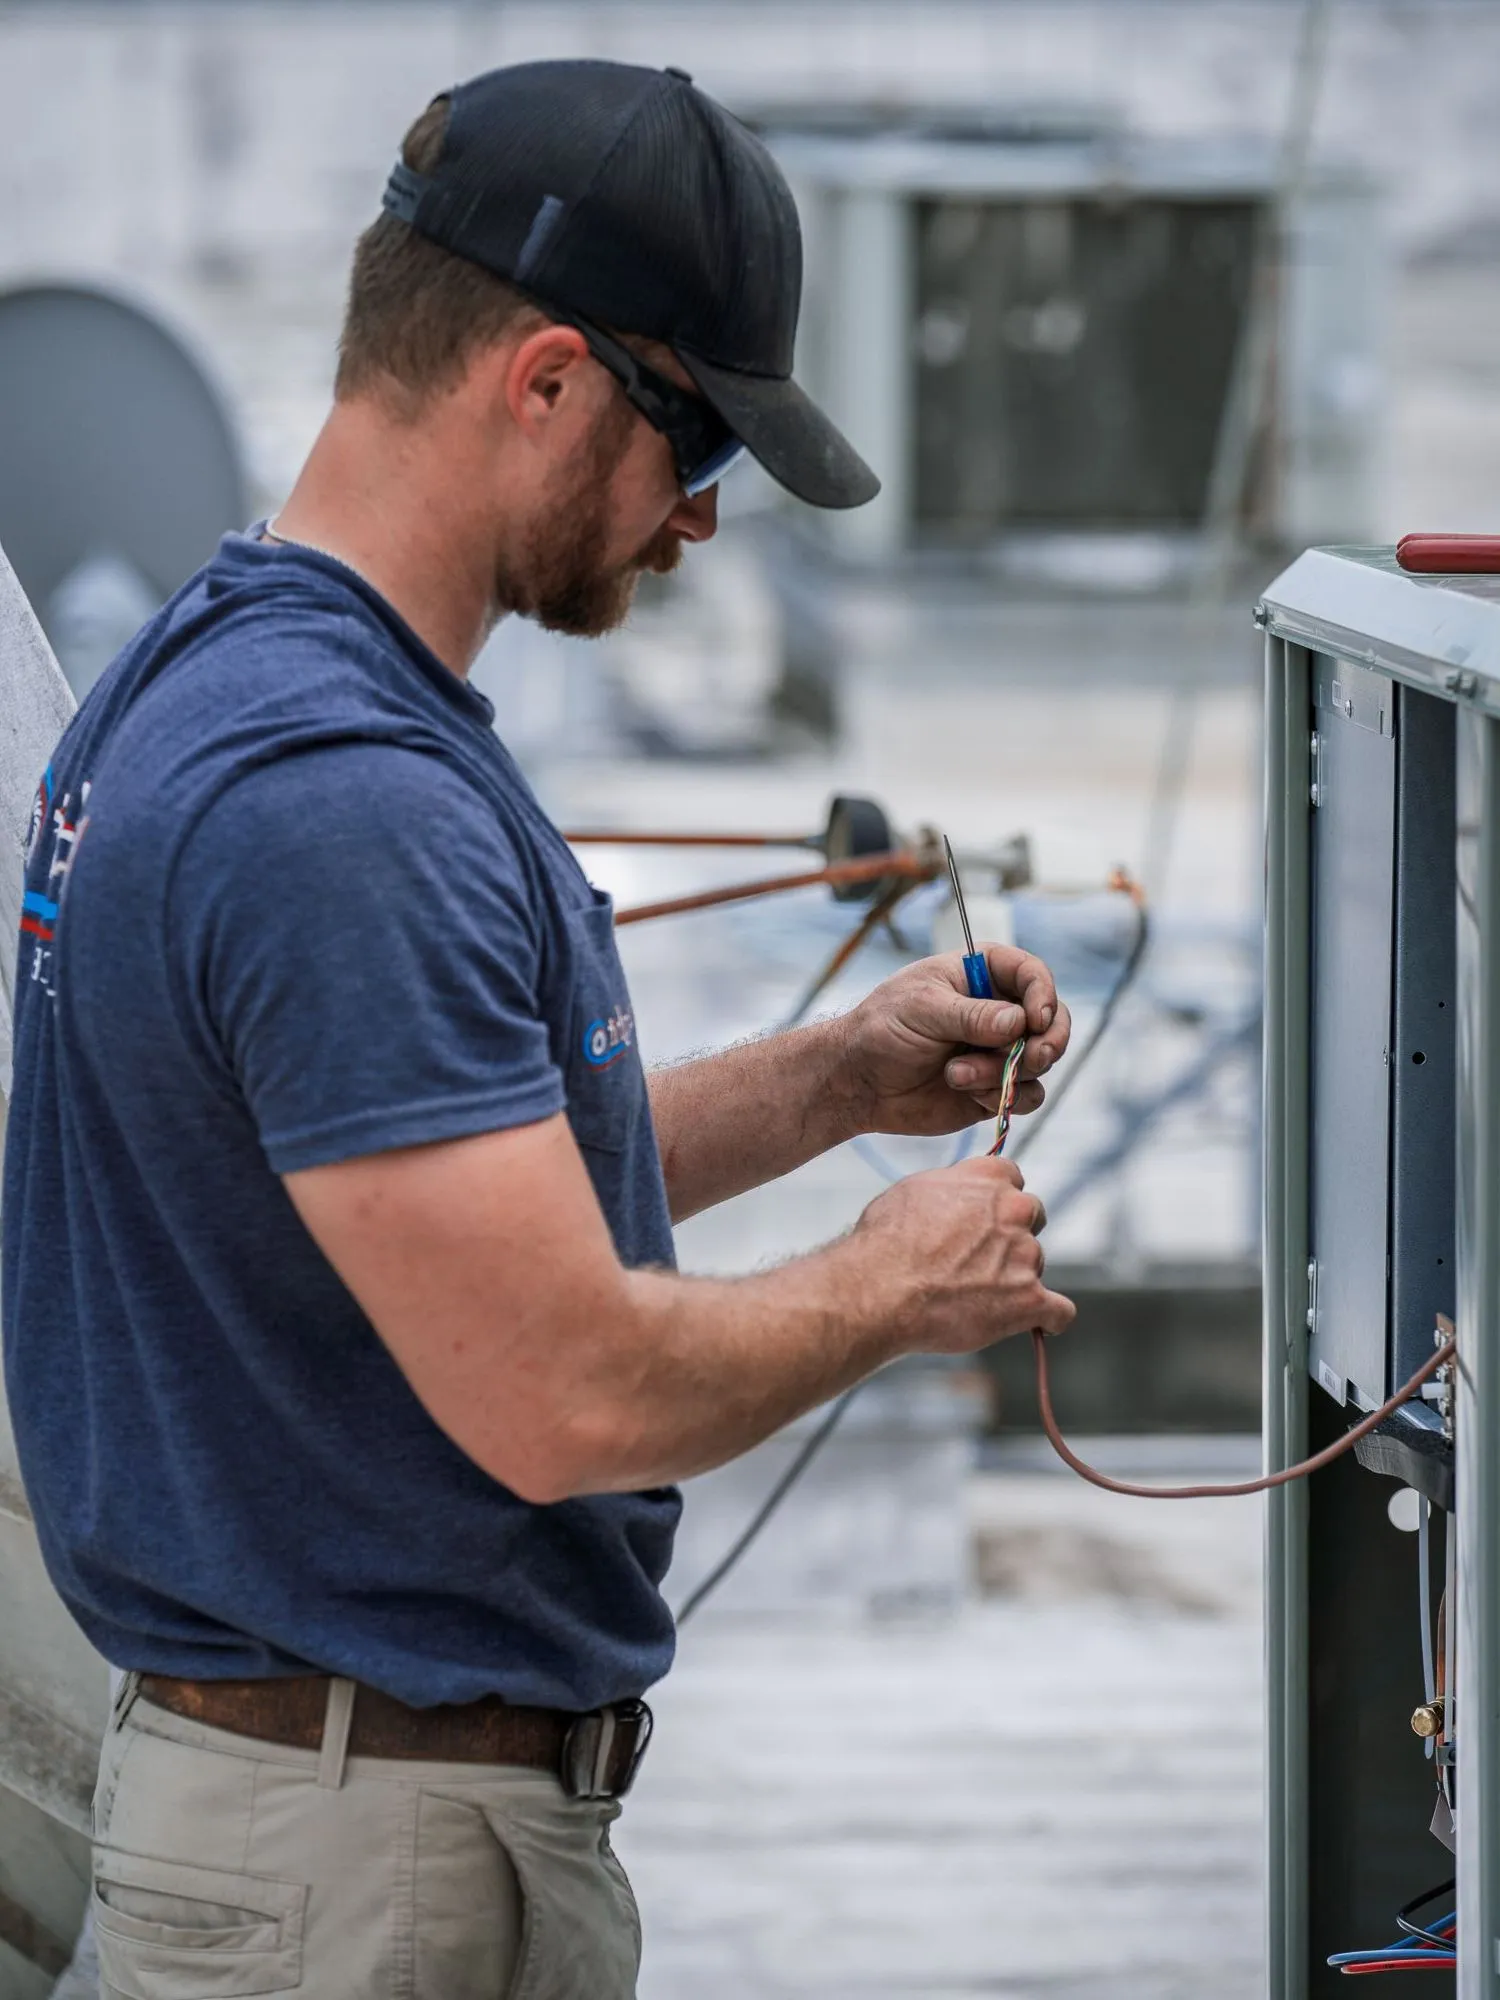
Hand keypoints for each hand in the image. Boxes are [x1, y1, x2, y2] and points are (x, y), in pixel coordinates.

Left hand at [834, 945, 1071, 1137]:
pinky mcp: (997, 1087)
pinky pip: (1029, 1096)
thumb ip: (972, 1016)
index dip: (1044, 995)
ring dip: (1006, 1073)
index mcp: (982, 974)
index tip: (1035, 1020)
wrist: (859, 1082)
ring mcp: (1000, 1051)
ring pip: (1041, 1062)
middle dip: (1047, 1042)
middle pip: (1054, 1021)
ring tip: (957, 1075)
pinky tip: (970, 1095)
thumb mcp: (922, 1010)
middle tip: (1030, 1057)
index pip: (1033, 975)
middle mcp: (999, 1011)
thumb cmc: (882, 1029)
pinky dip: (1007, 1097)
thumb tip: (1021, 1023)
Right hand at [854, 1154, 1074, 1351]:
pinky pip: (1060, 1312)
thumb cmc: (885, 1243)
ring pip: (1036, 1264)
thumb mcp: (913, 1192)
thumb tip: (959, 1194)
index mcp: (987, 1178)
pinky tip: (1039, 1324)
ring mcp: (1025, 1255)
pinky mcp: (1030, 1300)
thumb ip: (951, 1187)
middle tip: (980, 1259)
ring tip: (973, 1298)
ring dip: (1015, 1277)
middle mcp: (1013, 1210)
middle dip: (1013, 1234)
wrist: (880, 1291)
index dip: (998, 1200)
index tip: (987, 1217)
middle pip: (1032, 1216)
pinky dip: (1049, 1319)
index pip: (1012, 1177)